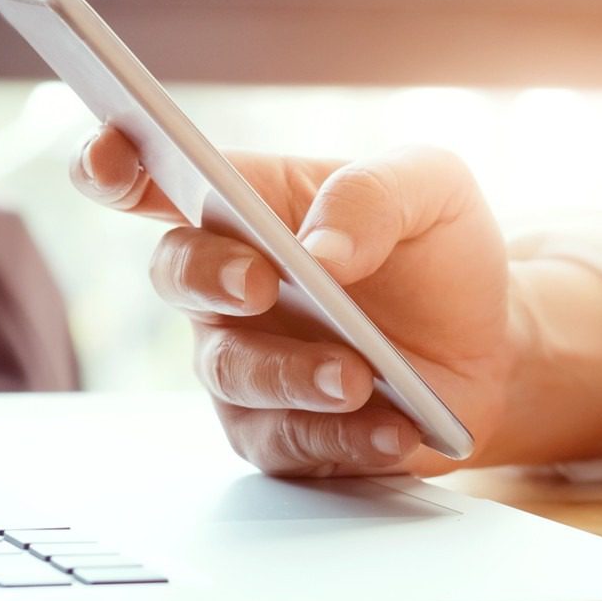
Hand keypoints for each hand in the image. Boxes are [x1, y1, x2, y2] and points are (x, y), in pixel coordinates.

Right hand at [69, 128, 514, 475]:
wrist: (493, 346)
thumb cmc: (440, 253)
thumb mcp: (431, 189)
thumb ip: (372, 195)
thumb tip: (321, 248)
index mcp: (247, 203)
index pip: (155, 178)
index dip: (111, 165)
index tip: (109, 158)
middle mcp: (227, 280)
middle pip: (176, 272)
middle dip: (210, 276)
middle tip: (261, 282)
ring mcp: (245, 359)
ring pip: (232, 371)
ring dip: (292, 375)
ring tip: (359, 377)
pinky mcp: (277, 432)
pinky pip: (286, 442)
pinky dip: (341, 437)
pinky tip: (395, 428)